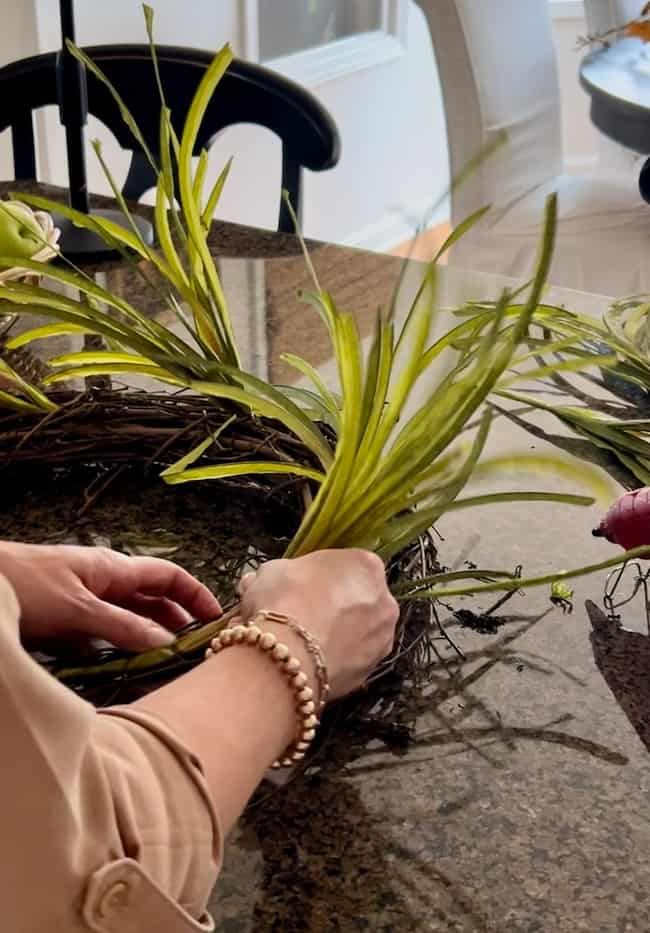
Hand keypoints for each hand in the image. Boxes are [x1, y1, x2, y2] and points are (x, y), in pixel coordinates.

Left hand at [0, 541, 221, 650]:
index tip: (218, 618)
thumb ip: (122, 626)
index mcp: (113, 570)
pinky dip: (118, 650)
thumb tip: (165, 641)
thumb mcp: (78, 610)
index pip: (168, 576)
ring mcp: (85, 602)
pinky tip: (125, 669)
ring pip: (128, 619)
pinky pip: (102, 636)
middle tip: (199, 650)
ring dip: (149, 637)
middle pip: (153, 599)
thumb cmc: (25, 585)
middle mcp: (104, 583)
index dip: (196, 594)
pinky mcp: (66, 623)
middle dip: (178, 620)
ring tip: (169, 664)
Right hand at [238, 549, 398, 699]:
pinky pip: (348, 661)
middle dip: (331, 606)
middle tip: (299, 614)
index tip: (301, 585)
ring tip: (298, 643)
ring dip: (334, 635)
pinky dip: (331, 660)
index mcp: (366, 566)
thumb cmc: (284, 601)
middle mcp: (384, 601)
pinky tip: (306, 662)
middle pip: (356, 600)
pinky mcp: (369, 673)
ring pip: (355, 633)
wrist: (289, 654)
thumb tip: (257, 582)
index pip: (346, 566)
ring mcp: (381, 640)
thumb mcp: (272, 570)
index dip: (319, 576)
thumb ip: (276, 574)